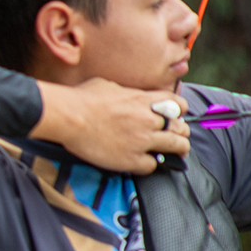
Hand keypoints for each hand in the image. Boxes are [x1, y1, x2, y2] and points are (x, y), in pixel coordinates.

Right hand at [32, 78, 189, 173]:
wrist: (69, 117)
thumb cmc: (82, 99)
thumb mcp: (108, 85)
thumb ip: (126, 93)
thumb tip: (126, 96)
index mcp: (143, 99)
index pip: (178, 104)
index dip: (180, 110)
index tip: (176, 115)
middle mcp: (148, 120)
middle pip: (180, 127)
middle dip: (181, 132)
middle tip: (177, 136)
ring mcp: (142, 140)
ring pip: (176, 146)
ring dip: (177, 149)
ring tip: (175, 152)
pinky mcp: (131, 159)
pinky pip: (152, 165)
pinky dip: (150, 164)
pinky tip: (144, 162)